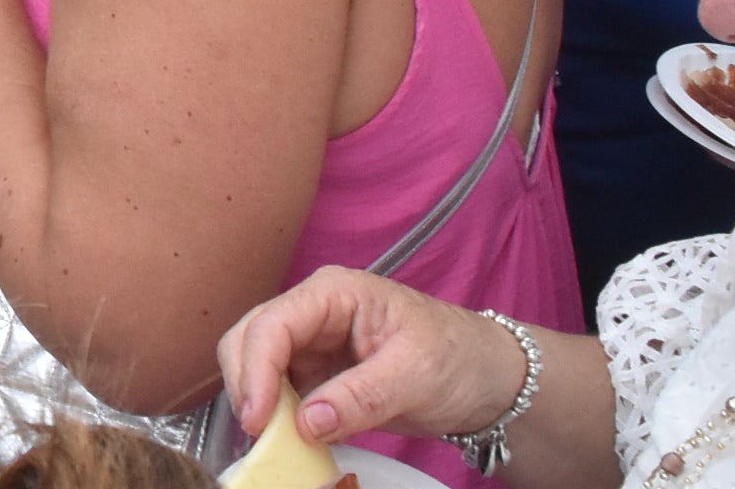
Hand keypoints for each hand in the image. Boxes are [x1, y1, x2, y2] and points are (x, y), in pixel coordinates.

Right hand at [217, 266, 533, 449]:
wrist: (486, 380)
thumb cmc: (459, 357)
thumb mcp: (416, 375)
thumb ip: (361, 397)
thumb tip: (307, 422)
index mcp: (333, 293)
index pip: (273, 324)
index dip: (256, 371)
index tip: (258, 419)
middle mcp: (312, 313)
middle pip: (249, 339)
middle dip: (247, 385)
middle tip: (260, 434)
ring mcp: (311, 345)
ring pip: (255, 366)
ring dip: (258, 403)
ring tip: (276, 441)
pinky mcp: (316, 376)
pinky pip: (279, 394)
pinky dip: (276, 418)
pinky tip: (290, 440)